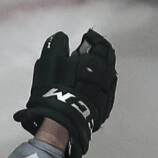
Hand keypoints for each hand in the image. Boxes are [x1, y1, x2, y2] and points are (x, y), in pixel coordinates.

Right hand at [13, 29, 116, 157]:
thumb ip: (56, 45)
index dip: (94, 39)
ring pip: (107, 76)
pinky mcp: (104, 108)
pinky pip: (104, 92)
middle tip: (86, 53)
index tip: (86, 38)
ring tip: (85, 72)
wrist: (62, 121)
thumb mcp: (50, 61)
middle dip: (98, 53)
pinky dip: (98, 86)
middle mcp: (107, 76)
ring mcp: (107, 93)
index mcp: (97, 61)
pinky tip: (87, 90)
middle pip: (108, 59)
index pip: (102, 44)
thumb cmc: (56, 88)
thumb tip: (61, 37)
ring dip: (98, 71)